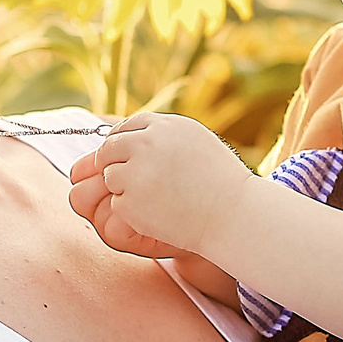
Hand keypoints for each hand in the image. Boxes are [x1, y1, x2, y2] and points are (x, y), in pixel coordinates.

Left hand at [65, 113, 256, 262]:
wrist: (233, 215)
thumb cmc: (221, 181)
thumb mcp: (196, 142)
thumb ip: (164, 135)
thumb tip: (132, 135)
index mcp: (165, 126)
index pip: (125, 127)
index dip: (121, 142)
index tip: (124, 155)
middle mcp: (147, 144)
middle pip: (109, 149)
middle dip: (114, 163)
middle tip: (130, 180)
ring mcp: (137, 173)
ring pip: (110, 176)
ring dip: (124, 188)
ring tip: (155, 198)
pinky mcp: (130, 202)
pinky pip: (117, 203)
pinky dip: (132, 211)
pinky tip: (158, 214)